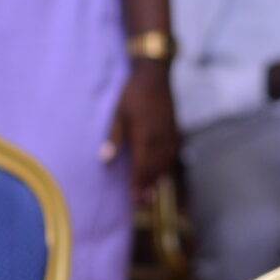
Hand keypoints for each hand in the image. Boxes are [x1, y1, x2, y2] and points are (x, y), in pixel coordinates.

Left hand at [104, 59, 177, 189]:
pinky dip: (167, 167)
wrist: (155, 77)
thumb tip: (104, 159)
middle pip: (155, 168)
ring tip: (151, 194)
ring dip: (157, 179)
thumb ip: (114, 138)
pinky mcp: (175, 131)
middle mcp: (160, 139)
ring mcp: (170, 135)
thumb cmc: (132, 94)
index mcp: (145, 136)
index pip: (141, 165)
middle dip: (148, 186)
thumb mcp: (118, 114)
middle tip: (142, 202)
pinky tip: (164, 174)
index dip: (138, 183)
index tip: (134, 198)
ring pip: (165, 163)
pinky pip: (172, 154)